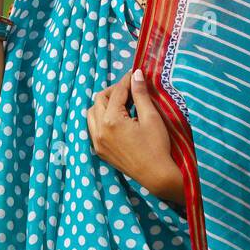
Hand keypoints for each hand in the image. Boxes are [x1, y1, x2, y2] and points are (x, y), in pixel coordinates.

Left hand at [86, 69, 185, 205]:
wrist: (156, 175)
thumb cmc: (157, 146)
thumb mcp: (151, 117)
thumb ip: (140, 94)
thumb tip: (136, 74)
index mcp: (111, 121)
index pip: (117, 93)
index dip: (127, 81)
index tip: (135, 73)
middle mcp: (99, 131)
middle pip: (99, 100)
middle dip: (114, 91)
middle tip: (130, 89)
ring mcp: (97, 142)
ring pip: (92, 113)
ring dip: (104, 104)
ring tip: (122, 103)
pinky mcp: (100, 150)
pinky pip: (93, 127)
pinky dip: (100, 118)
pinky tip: (115, 118)